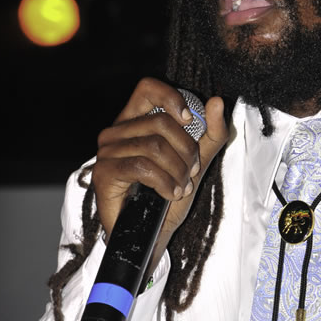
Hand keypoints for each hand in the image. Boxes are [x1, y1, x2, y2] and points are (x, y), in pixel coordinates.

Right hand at [92, 78, 227, 273]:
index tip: (189, 121)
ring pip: (154, 146)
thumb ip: (211, 133)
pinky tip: (170, 193)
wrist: (150, 233)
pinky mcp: (103, 173)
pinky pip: (142, 167)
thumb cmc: (168, 194)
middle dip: (186, 150)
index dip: (171, 98)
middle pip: (160, 123)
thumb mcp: (197, 160)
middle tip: (191, 172)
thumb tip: (217, 102)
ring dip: (177, 170)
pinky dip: (164, 182)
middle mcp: (116, 131)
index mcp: (135, 120)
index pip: (147, 88)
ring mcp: (106, 151)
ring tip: (181, 186)